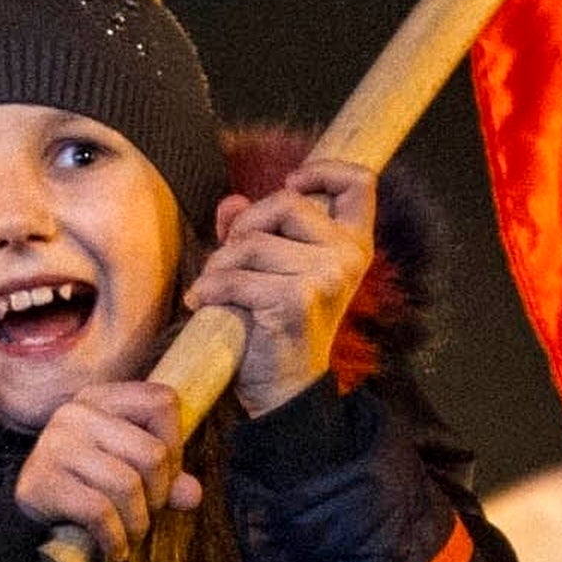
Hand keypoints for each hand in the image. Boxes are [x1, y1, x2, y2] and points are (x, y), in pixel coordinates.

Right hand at [12, 378, 201, 561]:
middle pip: (152, 453)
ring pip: (128, 485)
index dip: (176, 445)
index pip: (162, 402)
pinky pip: (99, 512)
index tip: (164, 476)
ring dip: (138, 522)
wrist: (30, 512)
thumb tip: (192, 494)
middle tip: (147, 514)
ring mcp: (55, 444)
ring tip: (131, 534)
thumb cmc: (86, 484)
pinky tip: (115, 549)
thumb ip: (164, 477)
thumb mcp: (128, 471)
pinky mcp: (42, 481)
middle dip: (159, 495)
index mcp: (101, 398)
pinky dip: (116, 538)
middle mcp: (76, 413)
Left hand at [186, 159, 377, 420]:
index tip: (293, 183)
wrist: (284, 391)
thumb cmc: (276, 327)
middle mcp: (347, 256)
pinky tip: (201, 303)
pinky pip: (235, 276)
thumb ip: (253, 232)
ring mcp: (326, 277)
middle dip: (245, 227)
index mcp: (352, 244)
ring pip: (251, 241)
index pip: (360, 182)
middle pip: (286, 203)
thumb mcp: (270, 272)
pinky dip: (209, 289)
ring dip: (220, 264)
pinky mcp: (295, 299)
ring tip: (214, 288)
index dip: (325, 170)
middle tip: (230, 260)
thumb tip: (229, 202)